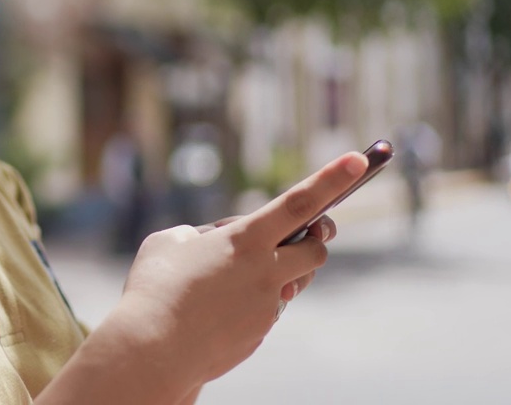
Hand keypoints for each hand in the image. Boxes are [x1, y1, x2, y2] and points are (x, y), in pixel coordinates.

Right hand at [112, 151, 366, 386]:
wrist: (153, 350)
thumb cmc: (153, 288)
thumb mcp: (169, 242)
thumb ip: (201, 235)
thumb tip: (213, 244)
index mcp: (245, 240)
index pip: (298, 203)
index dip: (330, 179)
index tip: (357, 159)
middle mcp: (265, 271)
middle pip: (317, 249)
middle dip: (314, 239)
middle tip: (297, 236)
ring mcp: (267, 305)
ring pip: (295, 282)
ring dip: (281, 271)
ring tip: (237, 274)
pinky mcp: (259, 333)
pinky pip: (267, 309)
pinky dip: (251, 302)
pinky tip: (217, 308)